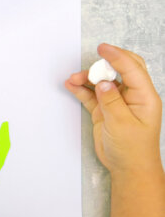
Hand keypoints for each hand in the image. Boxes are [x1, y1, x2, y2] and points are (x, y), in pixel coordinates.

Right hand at [65, 43, 161, 174]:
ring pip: (102, 81)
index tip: (102, 48)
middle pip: (119, 70)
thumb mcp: (122, 124)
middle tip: (88, 66)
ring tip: (73, 79)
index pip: (132, 69)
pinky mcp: (105, 110)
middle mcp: (132, 96)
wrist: (128, 168)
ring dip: (88, 78)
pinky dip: (82, 89)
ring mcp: (117, 102)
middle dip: (102, 65)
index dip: (117, 57)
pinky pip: (92, 95)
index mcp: (144, 96)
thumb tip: (101, 82)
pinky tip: (71, 86)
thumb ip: (111, 101)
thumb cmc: (133, 149)